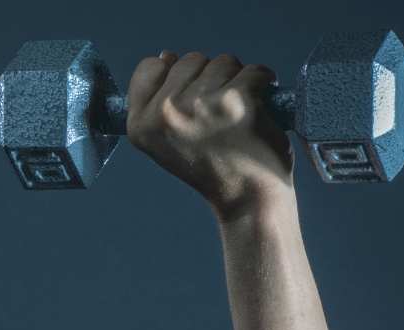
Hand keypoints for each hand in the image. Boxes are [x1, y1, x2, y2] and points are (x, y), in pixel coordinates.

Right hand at [126, 50, 295, 218]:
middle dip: (208, 80)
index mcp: (140, 125)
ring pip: (223, 61)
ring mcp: (201, 105)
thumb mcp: (167, 140)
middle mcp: (165, 114)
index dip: (172, 76)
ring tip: (234, 120)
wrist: (245, 200)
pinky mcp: (237, 99)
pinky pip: (255, 71)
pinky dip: (263, 88)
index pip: (149, 67)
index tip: (186, 103)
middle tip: (214, 120)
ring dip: (236, 83)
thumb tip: (166, 56)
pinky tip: (256, 115)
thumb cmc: (211, 170)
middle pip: (189, 59)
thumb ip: (160, 101)